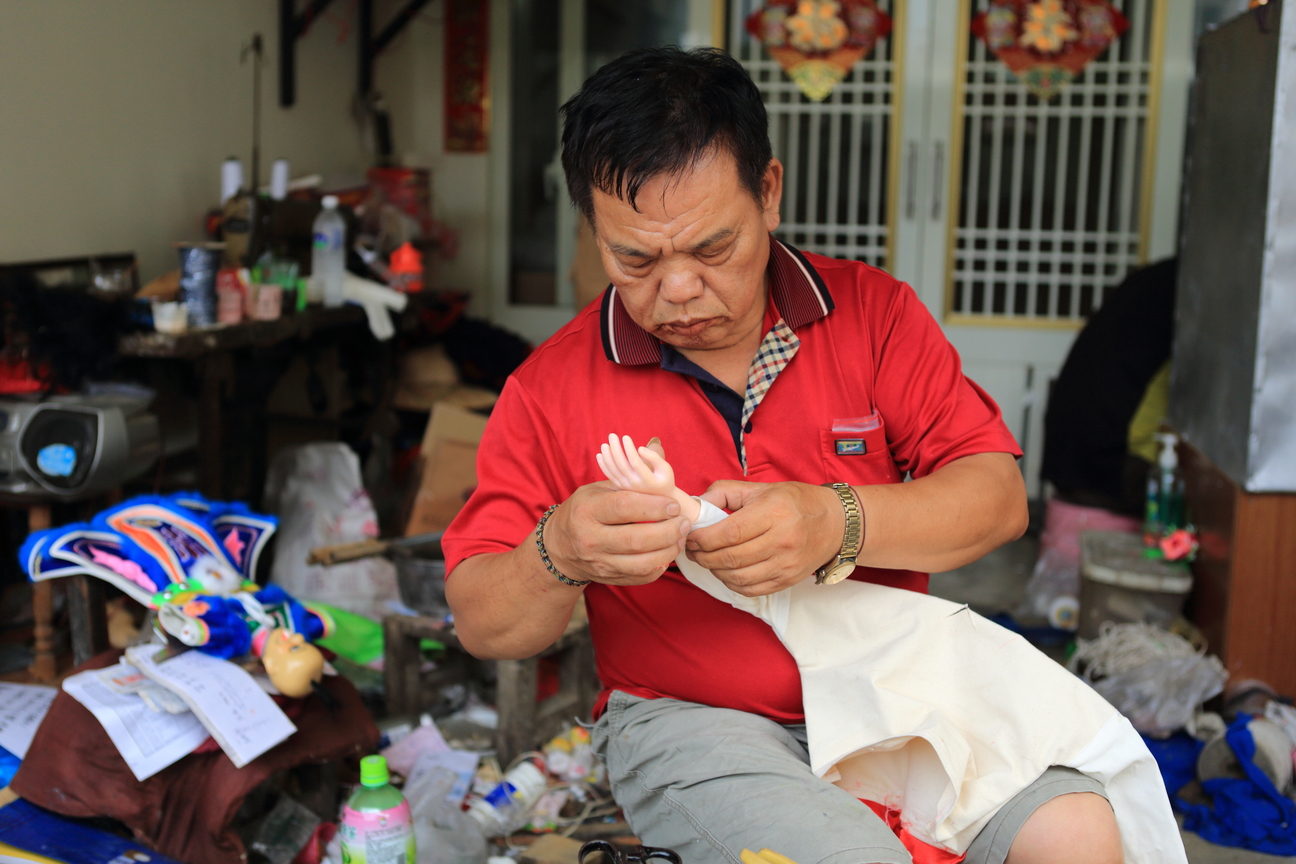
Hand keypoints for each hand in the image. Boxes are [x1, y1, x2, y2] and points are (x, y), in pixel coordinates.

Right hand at [543, 480, 691, 585]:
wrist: (560, 546)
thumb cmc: (586, 510)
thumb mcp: (600, 487)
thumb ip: (631, 471)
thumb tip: (658, 444)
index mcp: (587, 510)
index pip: (623, 507)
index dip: (653, 507)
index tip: (673, 504)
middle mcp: (590, 539)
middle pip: (635, 539)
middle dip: (667, 531)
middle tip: (683, 522)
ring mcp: (599, 562)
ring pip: (641, 563)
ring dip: (668, 551)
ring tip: (680, 537)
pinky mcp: (609, 578)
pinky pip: (641, 577)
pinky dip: (660, 565)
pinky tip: (668, 551)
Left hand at [596, 434, 699, 521]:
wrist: (660, 499)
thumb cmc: (664, 479)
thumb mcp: (665, 468)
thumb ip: (655, 457)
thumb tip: (640, 449)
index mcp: (647, 480)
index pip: (635, 463)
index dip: (629, 449)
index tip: (626, 437)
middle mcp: (635, 485)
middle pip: (622, 465)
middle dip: (615, 449)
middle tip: (612, 435)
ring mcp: (626, 487)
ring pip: (614, 470)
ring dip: (608, 456)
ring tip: (605, 444)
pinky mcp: (621, 487)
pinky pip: (610, 476)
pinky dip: (603, 465)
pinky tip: (600, 454)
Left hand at [687, 480, 845, 595]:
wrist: (835, 524)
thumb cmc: (795, 502)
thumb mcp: (761, 488)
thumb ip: (725, 492)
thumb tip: (696, 505)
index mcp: (774, 513)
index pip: (730, 533)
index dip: (703, 538)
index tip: (691, 536)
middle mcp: (782, 541)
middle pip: (730, 558)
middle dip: (703, 556)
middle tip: (692, 549)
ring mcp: (786, 564)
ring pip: (737, 577)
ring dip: (714, 570)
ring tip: (706, 559)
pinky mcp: (787, 580)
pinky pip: (750, 589)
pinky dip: (731, 583)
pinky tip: (725, 571)